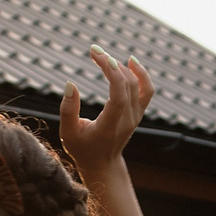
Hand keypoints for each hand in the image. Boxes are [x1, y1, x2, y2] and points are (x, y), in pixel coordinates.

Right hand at [59, 47, 151, 170]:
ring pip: (137, 85)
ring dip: (121, 67)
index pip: (119, 96)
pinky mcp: (138, 112)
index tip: (98, 56)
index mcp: (110, 127)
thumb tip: (70, 84)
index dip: (112, 74)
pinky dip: (141, 74)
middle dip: (110, 63)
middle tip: (94, 50)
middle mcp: (127, 121)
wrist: (103, 165)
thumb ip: (68, 110)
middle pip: (127, 85)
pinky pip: (146, 90)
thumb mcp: (68, 133)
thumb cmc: (82, 149)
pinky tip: (130, 61)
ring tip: (104, 57)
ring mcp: (136, 116)